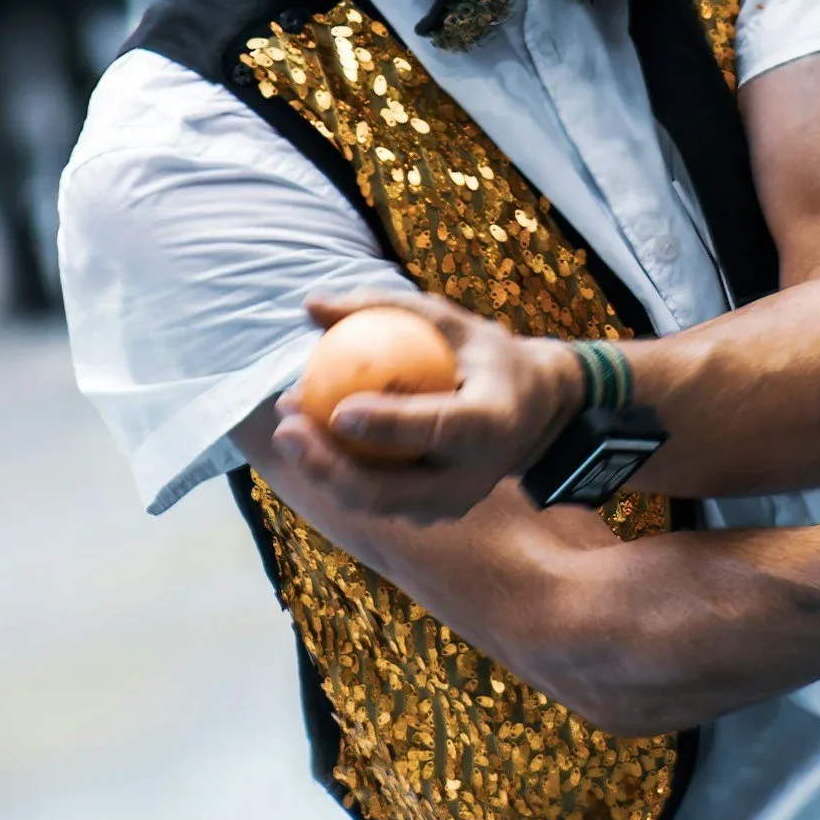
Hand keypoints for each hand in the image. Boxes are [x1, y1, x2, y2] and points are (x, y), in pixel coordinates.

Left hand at [268, 288, 584, 522]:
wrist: (533, 413)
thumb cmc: (485, 356)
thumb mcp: (450, 320)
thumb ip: (385, 308)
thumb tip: (310, 305)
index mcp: (492, 424)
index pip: (437, 429)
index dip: (387, 426)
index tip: (336, 409)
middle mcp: (472, 478)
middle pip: (390, 491)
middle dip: (328, 467)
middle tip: (287, 426)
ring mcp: (452, 506)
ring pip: (374, 504)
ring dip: (321, 472)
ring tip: (286, 427)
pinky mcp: (432, 514)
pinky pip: (376, 500)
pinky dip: (337, 473)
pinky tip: (306, 439)